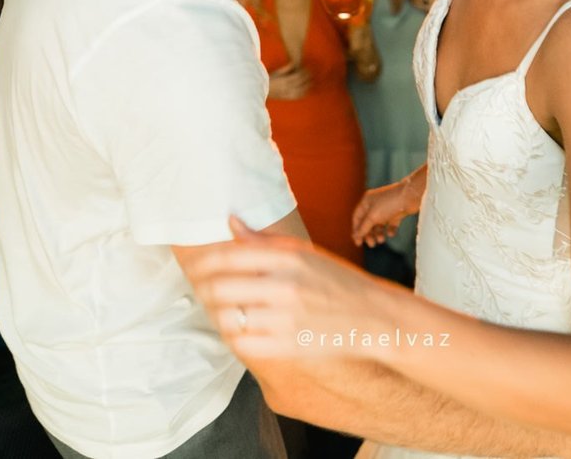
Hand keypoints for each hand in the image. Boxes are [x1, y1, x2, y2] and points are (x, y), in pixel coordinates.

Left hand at [187, 217, 399, 361]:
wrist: (373, 318)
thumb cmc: (337, 281)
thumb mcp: (306, 254)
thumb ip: (264, 241)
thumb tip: (230, 222)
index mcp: (289, 259)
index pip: (229, 256)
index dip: (205, 260)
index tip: (197, 264)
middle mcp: (285, 287)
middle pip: (220, 288)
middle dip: (204, 288)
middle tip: (204, 288)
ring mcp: (285, 320)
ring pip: (227, 317)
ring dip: (216, 313)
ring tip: (219, 308)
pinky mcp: (286, 347)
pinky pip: (241, 343)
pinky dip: (232, 335)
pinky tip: (238, 328)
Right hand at [268, 64, 312, 99]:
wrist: (260, 91)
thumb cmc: (268, 80)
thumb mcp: (277, 72)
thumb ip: (286, 68)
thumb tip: (295, 63)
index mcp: (284, 80)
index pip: (298, 76)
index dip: (304, 72)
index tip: (308, 69)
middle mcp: (287, 87)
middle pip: (301, 82)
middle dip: (308, 78)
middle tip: (312, 74)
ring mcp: (287, 94)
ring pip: (301, 90)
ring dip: (307, 86)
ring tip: (312, 82)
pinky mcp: (287, 98)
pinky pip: (298, 96)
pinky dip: (303, 93)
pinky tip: (307, 90)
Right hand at [353, 179, 421, 246]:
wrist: (411, 196)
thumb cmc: (389, 203)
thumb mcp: (373, 216)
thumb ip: (363, 227)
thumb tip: (356, 236)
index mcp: (367, 201)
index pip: (357, 217)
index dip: (356, 230)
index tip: (358, 243)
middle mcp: (375, 204)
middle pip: (368, 223)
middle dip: (369, 234)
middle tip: (372, 244)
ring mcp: (386, 208)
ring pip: (379, 224)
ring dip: (378, 233)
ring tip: (381, 240)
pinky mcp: (396, 212)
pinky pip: (390, 224)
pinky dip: (390, 230)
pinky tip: (391, 233)